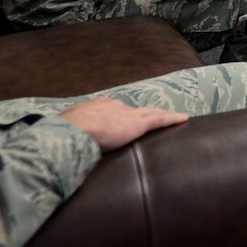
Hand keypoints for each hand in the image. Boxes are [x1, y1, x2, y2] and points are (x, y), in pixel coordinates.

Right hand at [59, 97, 186, 150]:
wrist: (75, 130)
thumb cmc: (66, 132)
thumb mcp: (67, 128)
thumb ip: (71, 132)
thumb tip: (62, 140)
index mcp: (96, 106)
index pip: (111, 110)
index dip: (116, 116)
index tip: (118, 121)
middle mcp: (114, 106)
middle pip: (132, 111)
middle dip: (138, 115)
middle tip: (145, 120)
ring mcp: (127, 114)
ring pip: (149, 113)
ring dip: (159, 116)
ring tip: (172, 118)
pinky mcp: (139, 124)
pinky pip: (160, 119)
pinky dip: (172, 119)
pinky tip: (184, 119)